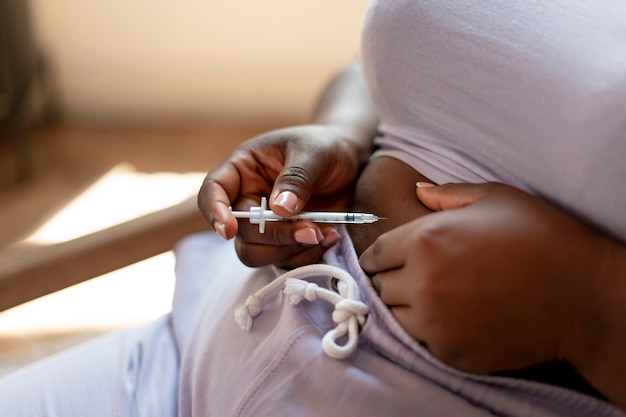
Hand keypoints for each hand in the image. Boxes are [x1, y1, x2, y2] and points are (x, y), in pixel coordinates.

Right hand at [198, 124, 369, 267]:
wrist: (350, 161)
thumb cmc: (326, 147)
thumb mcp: (315, 153)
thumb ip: (297, 178)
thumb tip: (280, 209)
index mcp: (242, 169)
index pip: (213, 191)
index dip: (215, 212)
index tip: (228, 230)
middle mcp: (248, 200)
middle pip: (240, 232)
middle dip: (274, 236)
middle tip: (312, 231)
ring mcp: (266, 225)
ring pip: (258, 254)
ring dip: (290, 250)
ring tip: (324, 233)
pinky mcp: (286, 241)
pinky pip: (286, 261)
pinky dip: (308, 255)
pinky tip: (331, 236)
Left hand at [359, 182, 615, 377]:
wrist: (581, 295)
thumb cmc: (541, 237)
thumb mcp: (495, 198)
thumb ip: (447, 193)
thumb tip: (418, 190)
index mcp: (424, 240)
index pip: (375, 255)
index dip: (380, 257)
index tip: (386, 261)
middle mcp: (422, 283)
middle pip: (382, 287)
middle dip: (394, 280)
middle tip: (417, 278)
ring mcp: (435, 323)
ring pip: (395, 317)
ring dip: (407, 308)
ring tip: (434, 299)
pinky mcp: (451, 353)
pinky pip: (421, 342)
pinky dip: (429, 332)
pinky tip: (454, 318)